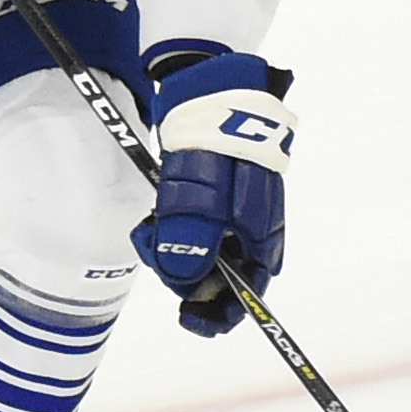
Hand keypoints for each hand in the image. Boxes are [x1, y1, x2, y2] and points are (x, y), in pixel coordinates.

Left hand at [127, 53, 293, 336]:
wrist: (210, 93)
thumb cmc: (216, 145)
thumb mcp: (201, 198)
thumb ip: (191, 243)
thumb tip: (183, 281)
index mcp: (261, 241)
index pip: (248, 296)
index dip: (219, 315)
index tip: (187, 319)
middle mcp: (250, 235)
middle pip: (217, 279)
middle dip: (181, 274)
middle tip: (153, 248)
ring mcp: (231, 218)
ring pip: (197, 256)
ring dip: (168, 250)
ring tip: (149, 227)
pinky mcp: (211, 203)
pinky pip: (187, 232)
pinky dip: (167, 231)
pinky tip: (153, 216)